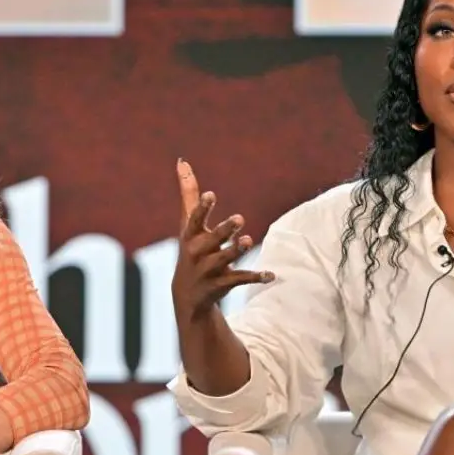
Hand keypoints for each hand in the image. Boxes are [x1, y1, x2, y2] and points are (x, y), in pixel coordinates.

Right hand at [171, 159, 273, 321]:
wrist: (188, 293)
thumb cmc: (192, 247)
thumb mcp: (188, 223)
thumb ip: (188, 193)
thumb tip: (182, 161)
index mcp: (190, 235)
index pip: (195, 220)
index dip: (202, 208)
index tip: (211, 195)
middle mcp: (198, 252)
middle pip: (212, 240)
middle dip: (225, 230)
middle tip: (240, 218)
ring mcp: (209, 270)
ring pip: (225, 259)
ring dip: (237, 250)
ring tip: (249, 240)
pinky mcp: (223, 284)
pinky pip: (240, 279)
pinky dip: (256, 277)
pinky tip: (271, 275)